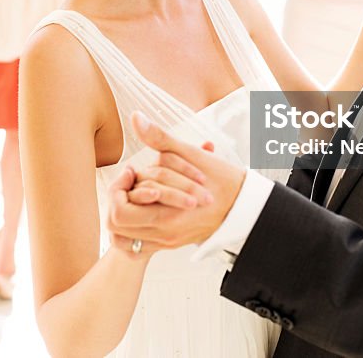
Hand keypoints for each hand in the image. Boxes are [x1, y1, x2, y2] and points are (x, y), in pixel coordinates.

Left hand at [106, 112, 243, 250]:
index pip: (119, 210)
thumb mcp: (190, 155)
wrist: (246, 206)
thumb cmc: (221, 179)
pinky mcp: (170, 243)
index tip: (131, 170)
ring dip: (123, 213)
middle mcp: (163, 234)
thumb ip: (159, 138)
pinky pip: (137, 246)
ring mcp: (166, 242)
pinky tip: (141, 207)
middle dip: (117, 200)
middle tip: (130, 181)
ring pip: (124, 236)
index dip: (119, 187)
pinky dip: (132, 227)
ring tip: (135, 193)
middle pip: (117, 224)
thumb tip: (136, 116)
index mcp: (166, 216)